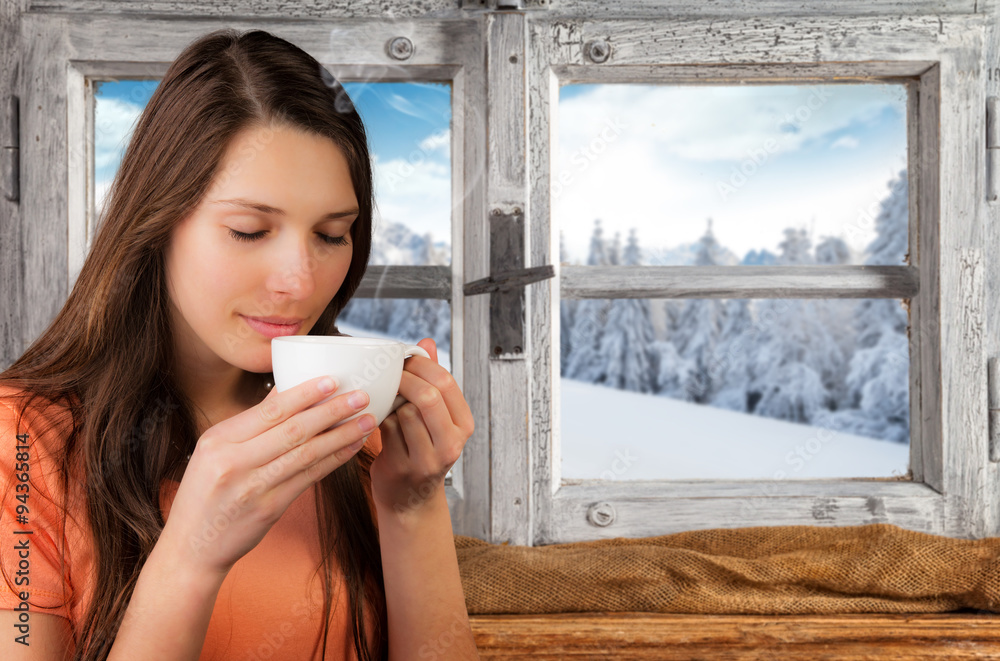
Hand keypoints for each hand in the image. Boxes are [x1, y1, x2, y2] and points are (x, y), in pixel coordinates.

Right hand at [157, 376, 376, 578]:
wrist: (192, 548)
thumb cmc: (205, 494)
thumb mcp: (214, 452)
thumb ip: (250, 424)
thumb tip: (284, 388)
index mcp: (218, 440)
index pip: (269, 409)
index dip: (305, 394)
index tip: (333, 380)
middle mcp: (234, 462)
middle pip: (292, 429)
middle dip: (332, 410)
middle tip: (361, 397)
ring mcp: (253, 487)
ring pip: (306, 453)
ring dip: (341, 435)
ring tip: (367, 421)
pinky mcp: (270, 509)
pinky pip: (308, 478)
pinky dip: (333, 460)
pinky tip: (351, 447)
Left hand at [370, 338, 474, 517]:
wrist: (410, 499)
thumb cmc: (420, 448)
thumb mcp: (434, 416)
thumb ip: (432, 380)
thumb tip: (427, 342)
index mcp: (463, 425)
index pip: (446, 383)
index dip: (422, 366)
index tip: (405, 360)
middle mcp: (451, 443)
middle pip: (427, 397)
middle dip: (404, 379)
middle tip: (390, 372)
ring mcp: (428, 458)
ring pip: (404, 412)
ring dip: (390, 400)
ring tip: (384, 396)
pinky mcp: (403, 467)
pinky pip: (387, 430)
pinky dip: (379, 416)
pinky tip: (377, 414)